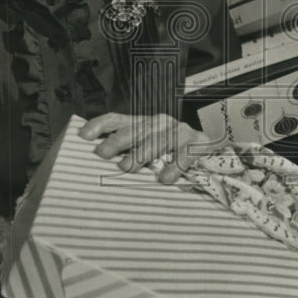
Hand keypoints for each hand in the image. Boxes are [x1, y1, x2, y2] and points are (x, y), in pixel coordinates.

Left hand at [79, 113, 213, 183]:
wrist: (214, 150)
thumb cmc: (173, 154)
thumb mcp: (148, 150)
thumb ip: (128, 154)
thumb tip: (96, 166)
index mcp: (143, 124)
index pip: (116, 119)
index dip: (99, 125)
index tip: (83, 136)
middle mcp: (160, 123)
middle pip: (136, 129)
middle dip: (118, 141)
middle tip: (102, 154)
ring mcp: (180, 131)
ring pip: (159, 139)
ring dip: (142, 153)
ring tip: (128, 167)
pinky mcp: (200, 142)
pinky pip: (186, 153)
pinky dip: (175, 166)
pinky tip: (165, 179)